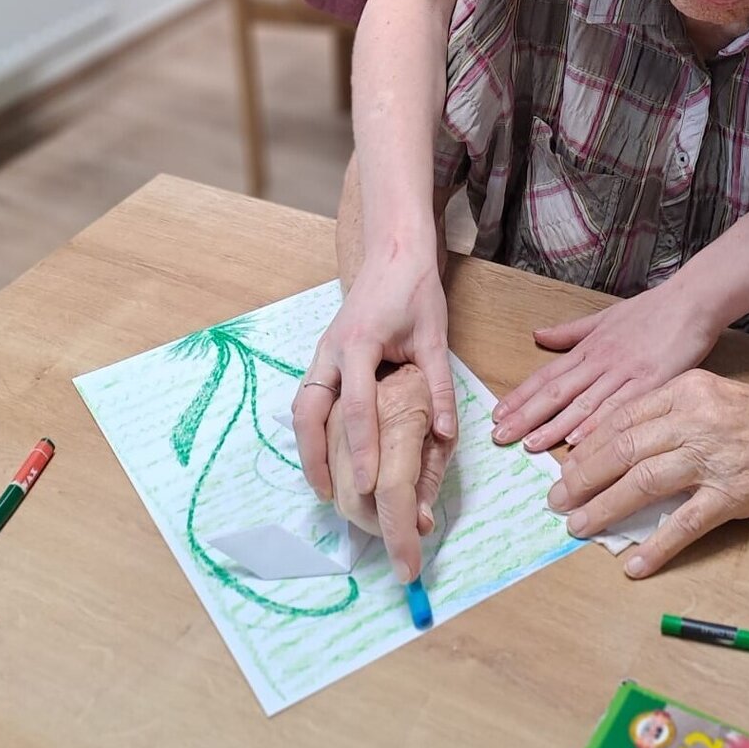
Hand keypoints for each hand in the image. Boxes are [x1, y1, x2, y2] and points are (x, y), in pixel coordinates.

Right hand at [293, 249, 455, 507]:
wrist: (394, 250)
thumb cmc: (415, 289)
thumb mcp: (434, 336)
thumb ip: (439, 386)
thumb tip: (445, 435)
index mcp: (359, 344)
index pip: (357, 407)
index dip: (362, 449)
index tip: (365, 485)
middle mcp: (331, 350)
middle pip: (309, 412)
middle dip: (313, 457)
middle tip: (329, 497)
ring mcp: (323, 351)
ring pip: (302, 406)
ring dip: (307, 445)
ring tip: (322, 484)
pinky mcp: (324, 354)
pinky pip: (309, 396)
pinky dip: (311, 427)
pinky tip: (324, 451)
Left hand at [492, 282, 721, 452]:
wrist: (691, 301)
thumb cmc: (651, 310)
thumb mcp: (604, 316)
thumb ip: (570, 331)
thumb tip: (538, 335)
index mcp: (590, 348)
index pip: (547, 375)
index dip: (520, 396)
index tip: (497, 415)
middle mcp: (601, 361)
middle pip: (557, 392)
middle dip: (526, 416)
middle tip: (500, 437)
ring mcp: (625, 373)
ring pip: (584, 403)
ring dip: (555, 426)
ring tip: (530, 445)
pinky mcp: (652, 383)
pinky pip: (620, 407)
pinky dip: (598, 425)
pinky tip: (580, 441)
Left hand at [547, 370, 748, 575]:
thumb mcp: (720, 397)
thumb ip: (678, 416)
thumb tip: (632, 449)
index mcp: (687, 389)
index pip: (621, 416)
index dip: (587, 444)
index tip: (563, 464)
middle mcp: (695, 417)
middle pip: (621, 447)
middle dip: (581, 476)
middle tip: (555, 499)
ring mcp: (714, 455)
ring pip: (642, 481)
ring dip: (603, 508)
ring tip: (577, 527)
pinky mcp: (737, 492)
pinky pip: (685, 522)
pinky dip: (656, 545)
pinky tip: (635, 564)